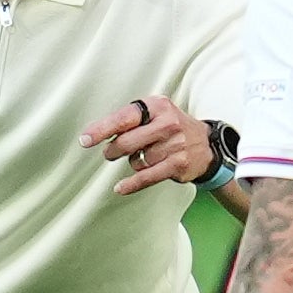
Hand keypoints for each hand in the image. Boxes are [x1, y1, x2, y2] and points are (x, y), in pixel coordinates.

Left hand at [79, 95, 210, 196]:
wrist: (207, 145)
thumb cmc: (171, 128)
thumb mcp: (155, 114)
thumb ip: (130, 121)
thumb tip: (98, 134)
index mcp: (158, 105)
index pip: (124, 117)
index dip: (102, 129)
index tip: (86, 140)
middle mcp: (168, 123)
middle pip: (126, 142)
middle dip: (113, 151)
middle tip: (110, 153)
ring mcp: (175, 144)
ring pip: (137, 160)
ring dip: (133, 162)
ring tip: (143, 157)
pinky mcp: (178, 164)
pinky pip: (146, 177)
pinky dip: (131, 184)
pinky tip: (120, 187)